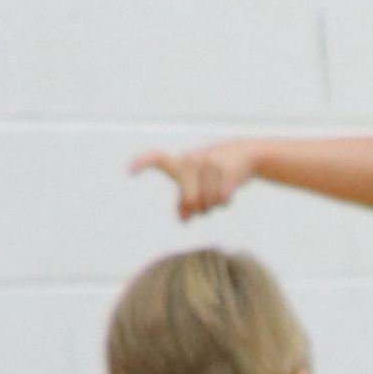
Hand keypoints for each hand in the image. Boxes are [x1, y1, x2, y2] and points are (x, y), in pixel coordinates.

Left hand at [134, 143, 257, 219]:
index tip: (129, 171)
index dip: (141, 164)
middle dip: (198, 208)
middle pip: (190, 200)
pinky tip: (229, 192)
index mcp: (180, 163)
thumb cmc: (213, 172)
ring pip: (208, 201)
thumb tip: (183, 219)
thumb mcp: (196, 183)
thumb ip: (185, 202)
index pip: (156, 159)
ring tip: (219, 194)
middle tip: (204, 207)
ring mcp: (208, 164)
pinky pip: (222, 199)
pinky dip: (225, 202)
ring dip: (214, 205)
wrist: (242, 154)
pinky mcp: (225, 170)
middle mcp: (191, 160)